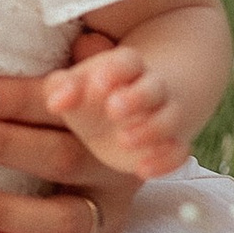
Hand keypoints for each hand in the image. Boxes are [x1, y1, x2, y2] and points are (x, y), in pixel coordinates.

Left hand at [0, 34, 139, 232]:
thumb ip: (67, 63)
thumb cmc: (73, 113)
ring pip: (61, 215)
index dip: (16, 99)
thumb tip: (73, 33)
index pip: (59, 104)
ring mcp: (105, 215)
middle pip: (58, 155)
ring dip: (2, 206)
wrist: (135, 155)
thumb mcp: (69, 81)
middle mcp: (108, 167)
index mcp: (103, 119)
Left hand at [42, 42, 190, 178]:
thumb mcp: (70, 87)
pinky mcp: (167, 146)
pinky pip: (178, 151)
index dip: (115, 71)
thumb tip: (56, 102)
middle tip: (113, 109)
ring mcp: (161, 118)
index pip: (128, 62)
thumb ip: (62, 89)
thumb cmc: (86, 97)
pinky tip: (142, 170)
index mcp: (124, 68)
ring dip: (151, 130)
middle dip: (137, 98)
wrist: (116, 117)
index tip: (97, 82)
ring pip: (168, 119)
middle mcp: (149, 90)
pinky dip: (166, 161)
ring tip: (123, 140)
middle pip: (153, 88)